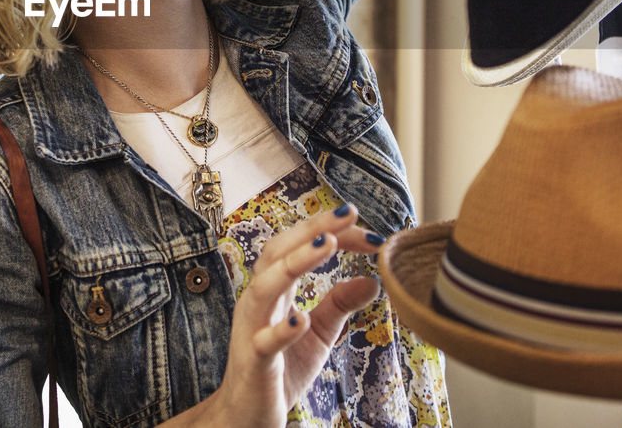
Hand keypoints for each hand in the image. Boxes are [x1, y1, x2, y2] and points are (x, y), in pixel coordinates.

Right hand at [171, 204, 381, 426]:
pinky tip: (302, 319)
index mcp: (274, 290)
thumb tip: (373, 279)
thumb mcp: (318, 333)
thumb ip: (339, 305)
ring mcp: (253, 330)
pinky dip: (282, 329)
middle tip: (348, 213)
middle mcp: (259, 302)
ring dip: (296, 263)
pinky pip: (264, 342)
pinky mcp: (254, 363)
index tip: (364, 226)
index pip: (298, 248)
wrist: (248, 417)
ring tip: (327, 245)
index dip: (330, 232)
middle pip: (278, 253)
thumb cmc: (280, 370)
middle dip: (312, 230)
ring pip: (266, 287)